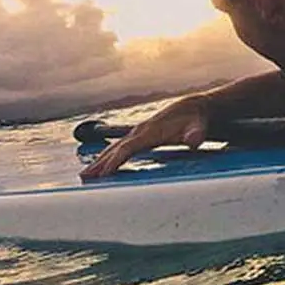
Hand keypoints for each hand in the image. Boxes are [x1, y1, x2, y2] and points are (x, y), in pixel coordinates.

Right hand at [78, 96, 209, 178]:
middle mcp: (139, 131)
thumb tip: (194, 140)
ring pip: (113, 148)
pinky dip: (107, 157)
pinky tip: (100, 166)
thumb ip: (196, 133)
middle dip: (100, 163)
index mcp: (150, 131)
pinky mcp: (138, 136)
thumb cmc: (194, 119)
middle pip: (114, 148)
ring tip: (86, 175)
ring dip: (99, 161)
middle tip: (85, 177)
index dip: (116, 160)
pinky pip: (118, 148)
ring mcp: (137, 133)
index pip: (128, 147)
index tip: (105, 172)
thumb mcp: (198, 126)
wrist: (192, 108)